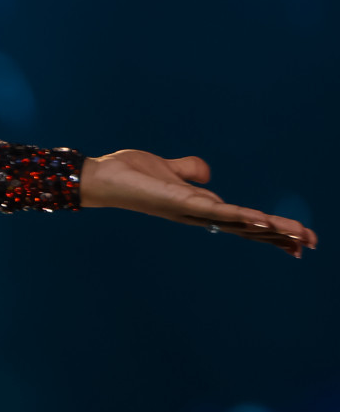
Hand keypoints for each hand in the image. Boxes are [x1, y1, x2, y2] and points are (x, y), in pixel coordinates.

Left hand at [80, 151, 317, 256]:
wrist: (101, 176)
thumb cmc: (130, 173)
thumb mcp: (169, 168)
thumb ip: (189, 170)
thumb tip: (207, 173)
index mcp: (199, 207)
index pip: (242, 221)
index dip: (269, 229)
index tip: (299, 239)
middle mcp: (197, 215)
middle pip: (247, 228)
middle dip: (279, 236)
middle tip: (311, 244)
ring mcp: (190, 211)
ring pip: (238, 223)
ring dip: (269, 229)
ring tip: (299, 236)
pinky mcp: (179, 203)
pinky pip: (216, 211)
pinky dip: (240, 216)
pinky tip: (261, 221)